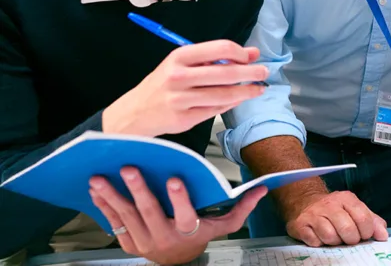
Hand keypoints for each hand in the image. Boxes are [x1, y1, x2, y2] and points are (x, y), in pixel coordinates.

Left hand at [89, 167, 265, 264]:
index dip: (179, 198)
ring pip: (127, 217)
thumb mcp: (224, 225)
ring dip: (112, 196)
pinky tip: (95, 191)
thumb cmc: (201, 235)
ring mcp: (144, 242)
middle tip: (129, 168)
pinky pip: (113, 223)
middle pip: (150, 213)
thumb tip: (262, 188)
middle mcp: (165, 238)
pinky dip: (103, 206)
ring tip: (99, 178)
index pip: (185, 215)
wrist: (178, 262)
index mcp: (189, 231)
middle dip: (138, 189)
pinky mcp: (128, 242)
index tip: (174, 178)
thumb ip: (242, 207)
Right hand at [103, 41, 268, 137]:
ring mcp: (181, 99)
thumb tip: (252, 53)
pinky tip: (239, 99)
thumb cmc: (164, 84)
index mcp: (179, 56)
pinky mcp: (184, 118)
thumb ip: (216, 58)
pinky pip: (216, 110)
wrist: (136, 112)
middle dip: (250, 73)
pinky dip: (231, 104)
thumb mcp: (184, 64)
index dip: (241, 53)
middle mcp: (179, 76)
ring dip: (246, 92)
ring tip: (258, 89)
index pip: (220, 48)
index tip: (251, 58)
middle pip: (226, 73)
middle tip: (264, 72)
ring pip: (224, 95)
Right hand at [287, 191, 387, 246]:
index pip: (363, 218)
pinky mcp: (301, 225)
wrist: (305, 202)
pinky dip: (319, 243)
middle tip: (349, 238)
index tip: (364, 235)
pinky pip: (315, 241)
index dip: (367, 232)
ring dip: (335, 242)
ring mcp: (314, 214)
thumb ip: (372, 221)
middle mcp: (330, 204)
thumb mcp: (355, 209)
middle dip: (351, 239)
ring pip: (330, 236)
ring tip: (334, 237)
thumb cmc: (335, 209)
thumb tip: (383, 235)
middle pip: (347, 229)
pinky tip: (320, 237)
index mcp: (347, 199)